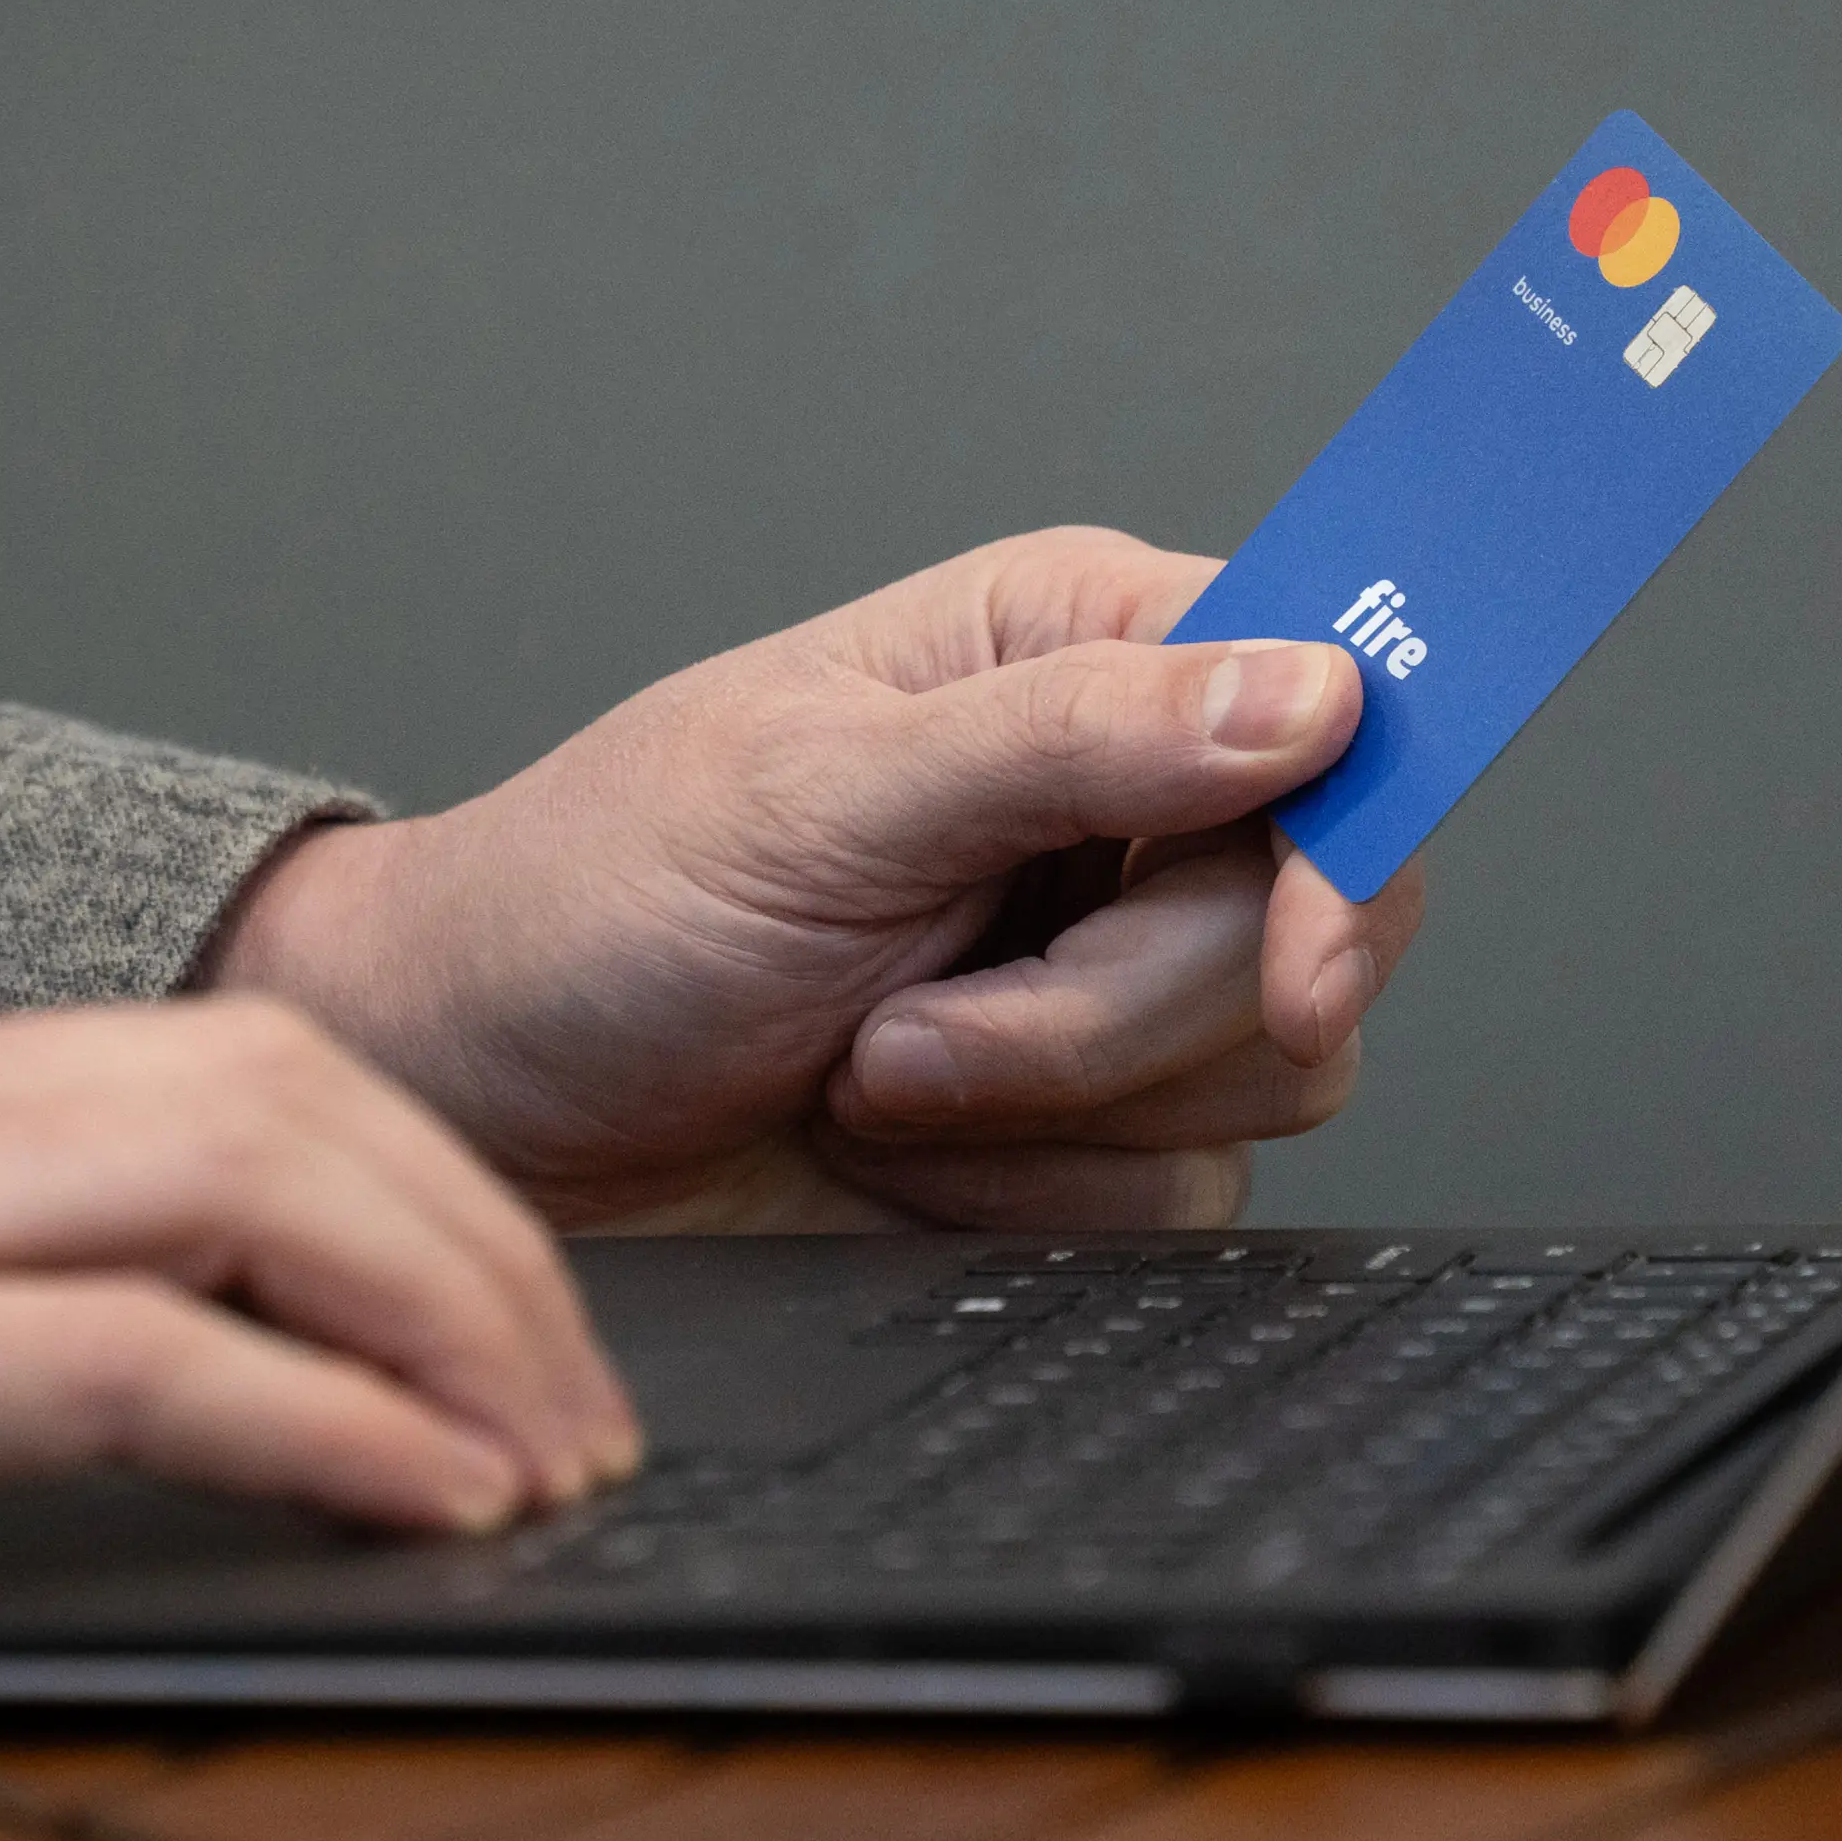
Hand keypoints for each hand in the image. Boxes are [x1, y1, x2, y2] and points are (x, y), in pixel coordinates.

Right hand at [0, 1003, 638, 1678]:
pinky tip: (425, 1495)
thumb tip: (11, 1318)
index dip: (399, 1176)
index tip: (501, 1306)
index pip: (200, 1068)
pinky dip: (319, 1415)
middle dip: (473, 1231)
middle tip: (580, 1392)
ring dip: (444, 1306)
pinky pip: (126, 1356)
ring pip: (243, 1172)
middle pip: (272, 1089)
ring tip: (547, 1449)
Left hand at [206, 528, 1429, 1231]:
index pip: (1341, 702)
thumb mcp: (816, 797)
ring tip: (873, 1062)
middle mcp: (1135, 796)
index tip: (1296, 962)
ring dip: (1049, 1107)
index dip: (1353, 835)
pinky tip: (900, 1143)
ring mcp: (1126, 966)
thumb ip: (1075, 736)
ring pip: (1277, 1068)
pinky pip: (1191, 1185)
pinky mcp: (1103, 1123)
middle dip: (1116, 1011)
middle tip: (914, 1019)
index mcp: (1083, 644)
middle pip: (1327, 917)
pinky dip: (1029, 1196)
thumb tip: (1310, 692)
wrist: (488, 1114)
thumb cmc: (592, 905)